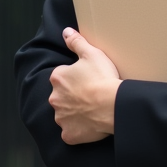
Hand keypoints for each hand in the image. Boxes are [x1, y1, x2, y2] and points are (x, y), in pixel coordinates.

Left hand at [49, 28, 121, 144]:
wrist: (111, 104)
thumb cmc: (102, 78)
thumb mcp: (92, 53)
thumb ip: (77, 42)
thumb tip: (66, 32)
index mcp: (58, 78)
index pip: (62, 76)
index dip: (76, 78)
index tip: (89, 80)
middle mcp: (54, 98)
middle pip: (61, 96)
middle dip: (72, 96)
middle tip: (91, 95)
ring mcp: (61, 118)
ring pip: (65, 114)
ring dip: (74, 112)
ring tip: (92, 110)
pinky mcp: (68, 134)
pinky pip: (70, 133)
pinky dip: (78, 130)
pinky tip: (90, 125)